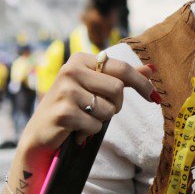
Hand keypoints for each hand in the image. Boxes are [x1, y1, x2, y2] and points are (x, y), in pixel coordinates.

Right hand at [20, 52, 157, 158]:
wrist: (40, 133)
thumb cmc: (73, 106)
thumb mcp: (97, 87)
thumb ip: (122, 77)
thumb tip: (152, 69)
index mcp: (81, 59)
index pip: (122, 68)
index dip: (141, 83)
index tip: (154, 96)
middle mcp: (70, 71)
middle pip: (117, 89)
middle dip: (116, 104)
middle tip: (100, 110)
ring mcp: (65, 91)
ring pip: (108, 108)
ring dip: (101, 119)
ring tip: (84, 118)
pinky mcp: (63, 113)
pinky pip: (96, 124)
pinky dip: (90, 131)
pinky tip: (75, 129)